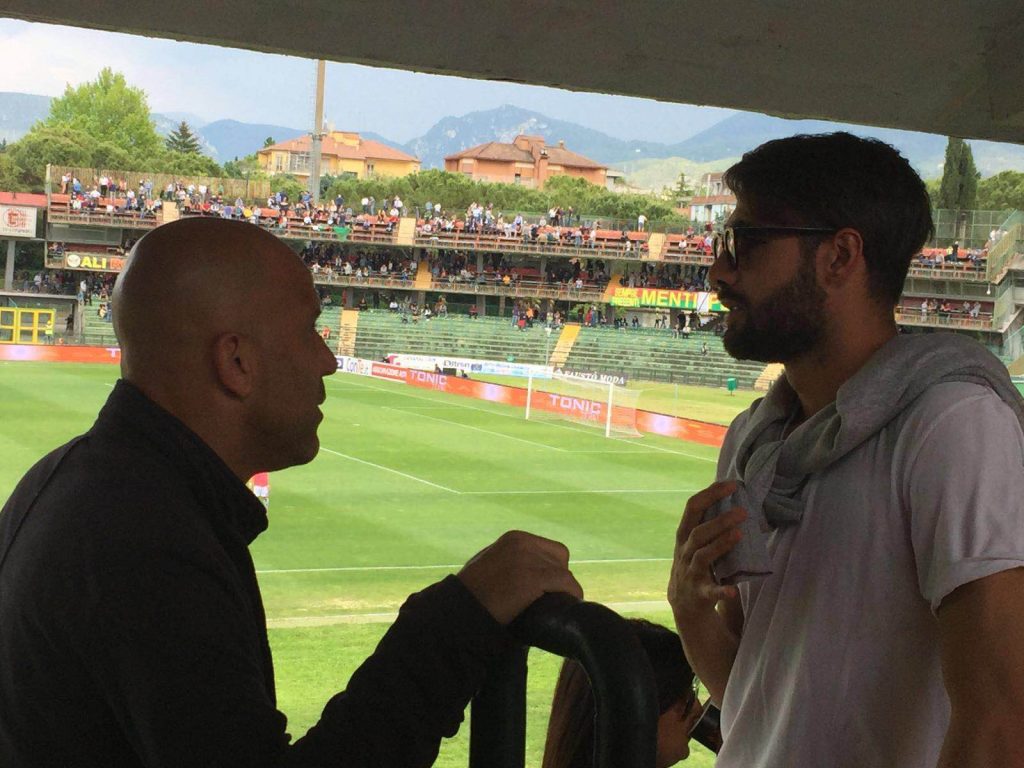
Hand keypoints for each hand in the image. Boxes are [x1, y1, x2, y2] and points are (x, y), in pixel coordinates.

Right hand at [458, 530, 582, 624]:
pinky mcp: (531, 578)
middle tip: (549, 599)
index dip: (553, 570)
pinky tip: (565, 607)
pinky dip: (570, 595)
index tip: (547, 588)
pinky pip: (565, 584)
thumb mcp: (489, 566)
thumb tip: (531, 574)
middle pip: (560, 559)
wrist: (458, 611)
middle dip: (558, 579)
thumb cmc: (470, 596)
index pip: (550, 550)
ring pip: (564, 573)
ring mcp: (527, 560)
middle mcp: (522, 543)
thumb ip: (509, 562)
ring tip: (556, 606)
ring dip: (563, 590)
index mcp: (514, 539)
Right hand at [668, 482, 745, 621]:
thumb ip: (710, 523)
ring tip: (739, 534)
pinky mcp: (700, 594)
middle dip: (719, 521)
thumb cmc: (696, 564)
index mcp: (685, 535)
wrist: (684, 604)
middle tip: (743, 511)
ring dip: (720, 545)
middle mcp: (685, 552)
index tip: (732, 485)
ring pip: (702, 556)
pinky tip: (733, 591)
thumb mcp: (696, 542)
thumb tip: (738, 498)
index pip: (693, 508)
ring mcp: (691, 573)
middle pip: (698, 532)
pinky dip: (721, 591)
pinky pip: (710, 592)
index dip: (710, 494)